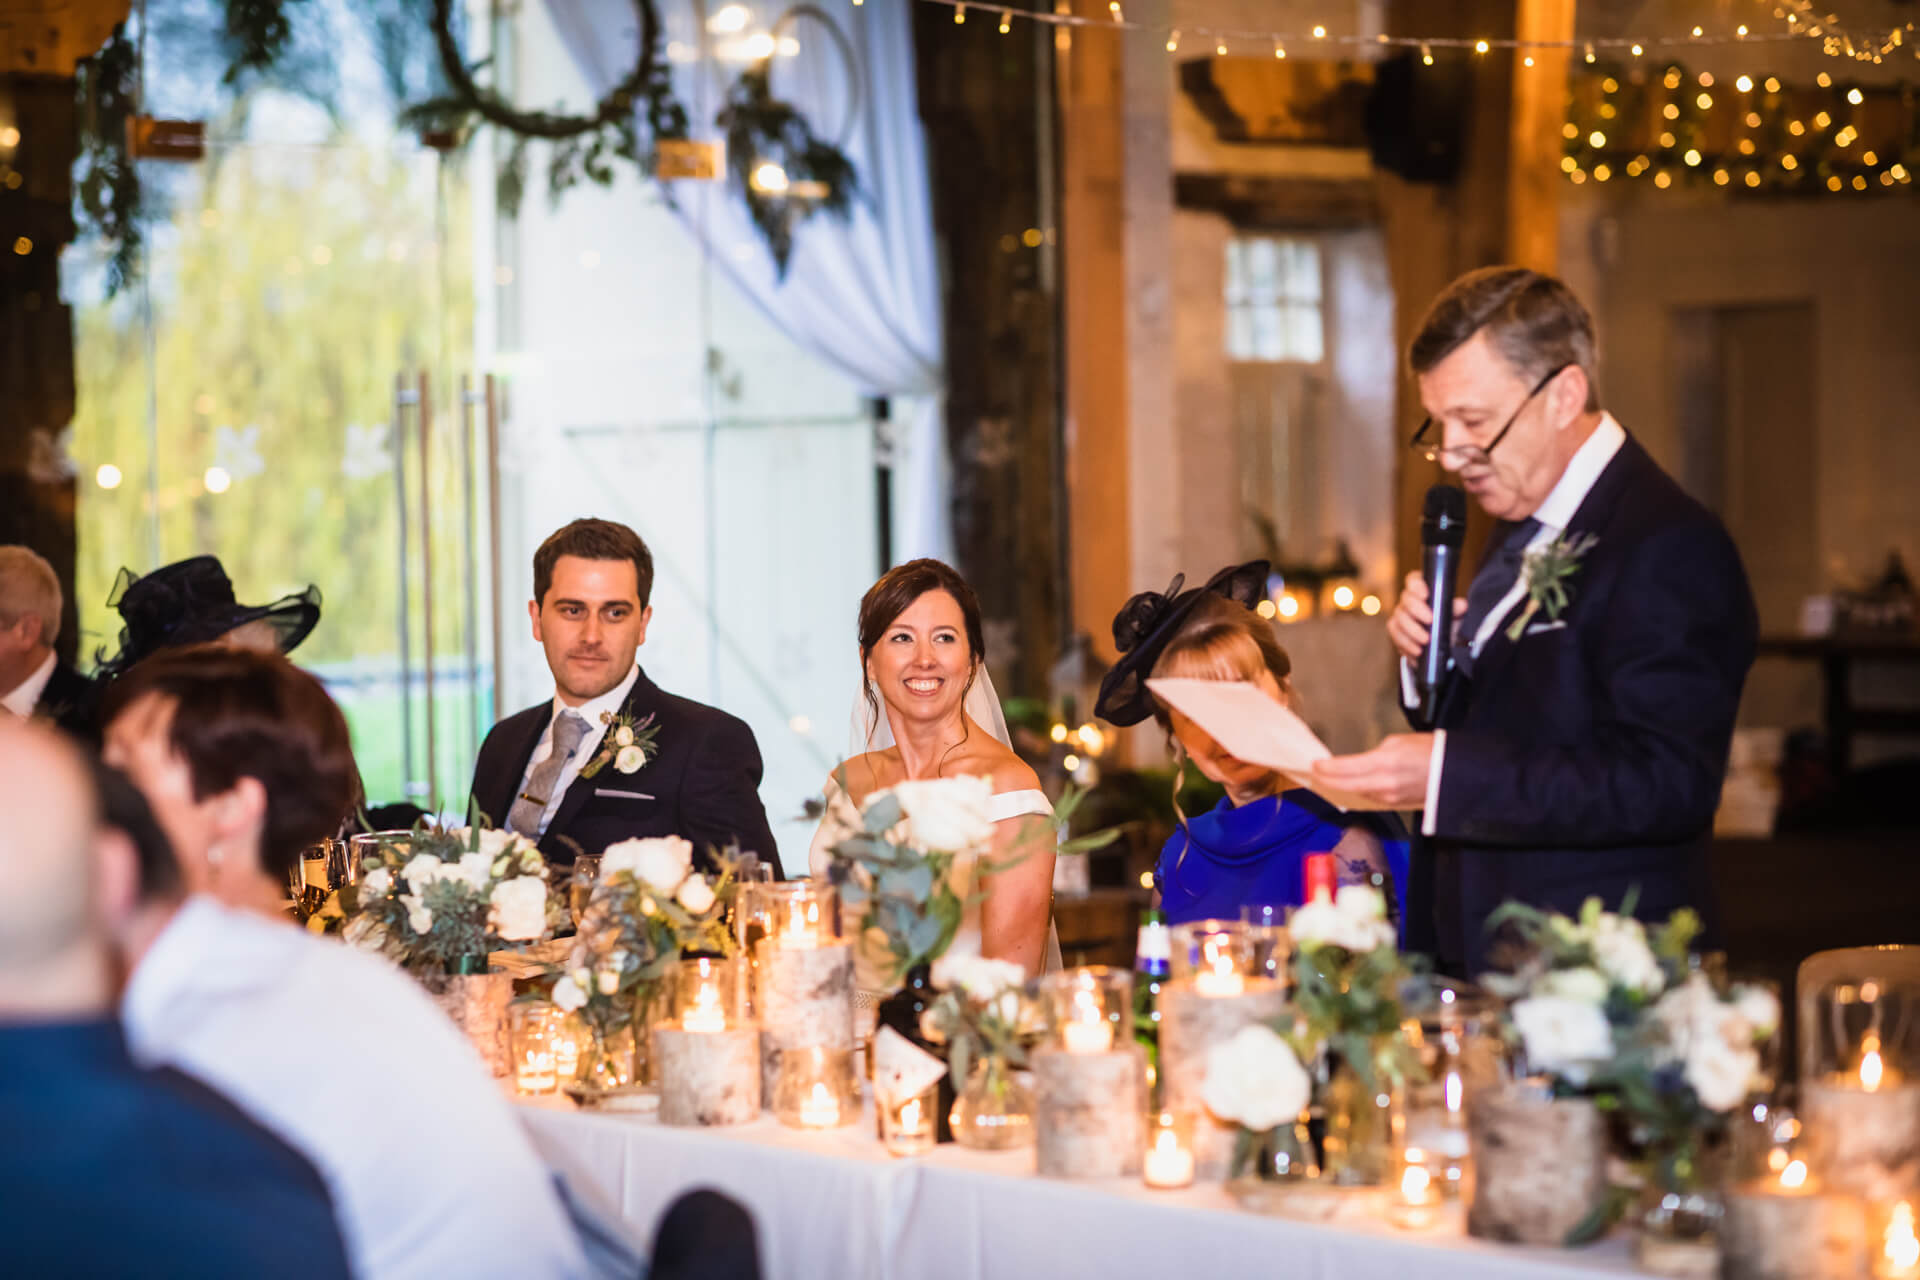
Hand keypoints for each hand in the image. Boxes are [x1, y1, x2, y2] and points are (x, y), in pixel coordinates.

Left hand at [1312, 733, 1435, 808]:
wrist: (1456, 774)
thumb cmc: (1432, 752)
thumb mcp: (1399, 741)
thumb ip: (1377, 751)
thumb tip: (1367, 760)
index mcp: (1383, 763)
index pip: (1344, 768)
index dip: (1326, 767)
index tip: (1314, 764)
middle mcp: (1383, 784)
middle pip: (1345, 785)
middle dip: (1327, 780)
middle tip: (1314, 774)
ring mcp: (1389, 797)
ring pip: (1357, 793)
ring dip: (1340, 787)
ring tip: (1327, 780)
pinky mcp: (1396, 804)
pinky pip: (1370, 798)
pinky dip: (1357, 792)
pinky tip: (1349, 787)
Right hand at [1387, 571, 1465, 662]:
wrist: (1443, 640)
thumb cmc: (1448, 620)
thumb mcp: (1455, 614)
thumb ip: (1457, 608)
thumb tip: (1461, 605)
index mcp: (1421, 589)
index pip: (1413, 580)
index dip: (1416, 586)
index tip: (1426, 594)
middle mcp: (1407, 600)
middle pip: (1405, 600)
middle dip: (1417, 611)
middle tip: (1430, 621)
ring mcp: (1400, 615)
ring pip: (1399, 620)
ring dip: (1413, 631)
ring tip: (1426, 640)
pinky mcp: (1396, 632)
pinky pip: (1396, 636)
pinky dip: (1407, 644)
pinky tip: (1418, 651)